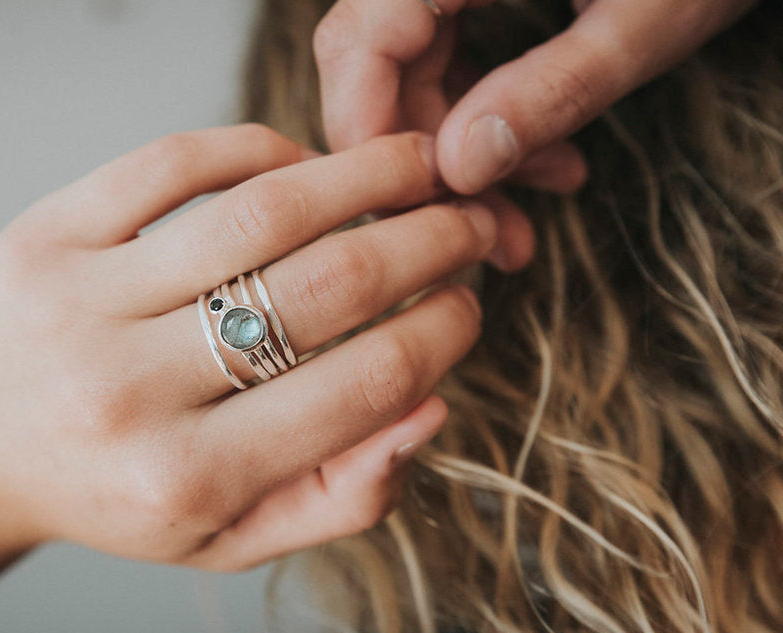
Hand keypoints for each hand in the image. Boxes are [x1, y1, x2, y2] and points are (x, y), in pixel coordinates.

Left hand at [0, 126, 533, 572]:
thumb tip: (429, 409)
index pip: (361, 387)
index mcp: (187, 477)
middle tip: (467, 223)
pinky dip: (253, 148)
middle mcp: (131, 389)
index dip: (440, 334)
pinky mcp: (44, 235)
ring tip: (414, 166)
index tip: (468, 305)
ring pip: (260, 214)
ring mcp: (81, 301)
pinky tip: (300, 160)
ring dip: (362, 177)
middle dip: (426, 243)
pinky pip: (170, 165)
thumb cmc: (108, 495)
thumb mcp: (224, 537)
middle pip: (325, 287)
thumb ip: (334, 497)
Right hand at [313, 0, 754, 193]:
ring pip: (410, 72)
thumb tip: (459, 169)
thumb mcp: (643, 25)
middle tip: (480, 233)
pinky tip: (539, 164)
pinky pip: (445, 62)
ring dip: (459, 154)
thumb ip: (551, 92)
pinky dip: (481, 124)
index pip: (362, 38)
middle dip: (424, 158)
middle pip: (376, 62)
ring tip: (522, 217)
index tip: (409, 206)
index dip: (367, 128)